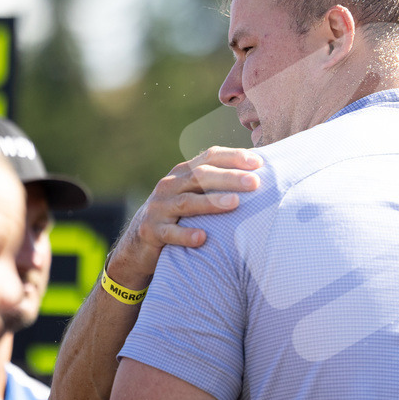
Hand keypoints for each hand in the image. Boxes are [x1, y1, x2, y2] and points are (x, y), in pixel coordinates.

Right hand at [107, 146, 261, 288]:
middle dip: (229, 177)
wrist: (139, 242)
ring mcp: (159, 208)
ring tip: (234, 203)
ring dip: (211, 202)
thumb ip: (217, 183)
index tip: (259, 162)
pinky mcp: (151, 231)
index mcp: (183, 173)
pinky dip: (186, 235)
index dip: (234, 157)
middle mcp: (170, 186)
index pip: (210, 157)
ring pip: (187, 202)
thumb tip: (258, 173)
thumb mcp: (193, 194)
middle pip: (201, 177)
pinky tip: (203, 238)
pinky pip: (170, 233)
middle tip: (254, 183)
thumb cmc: (179, 216)